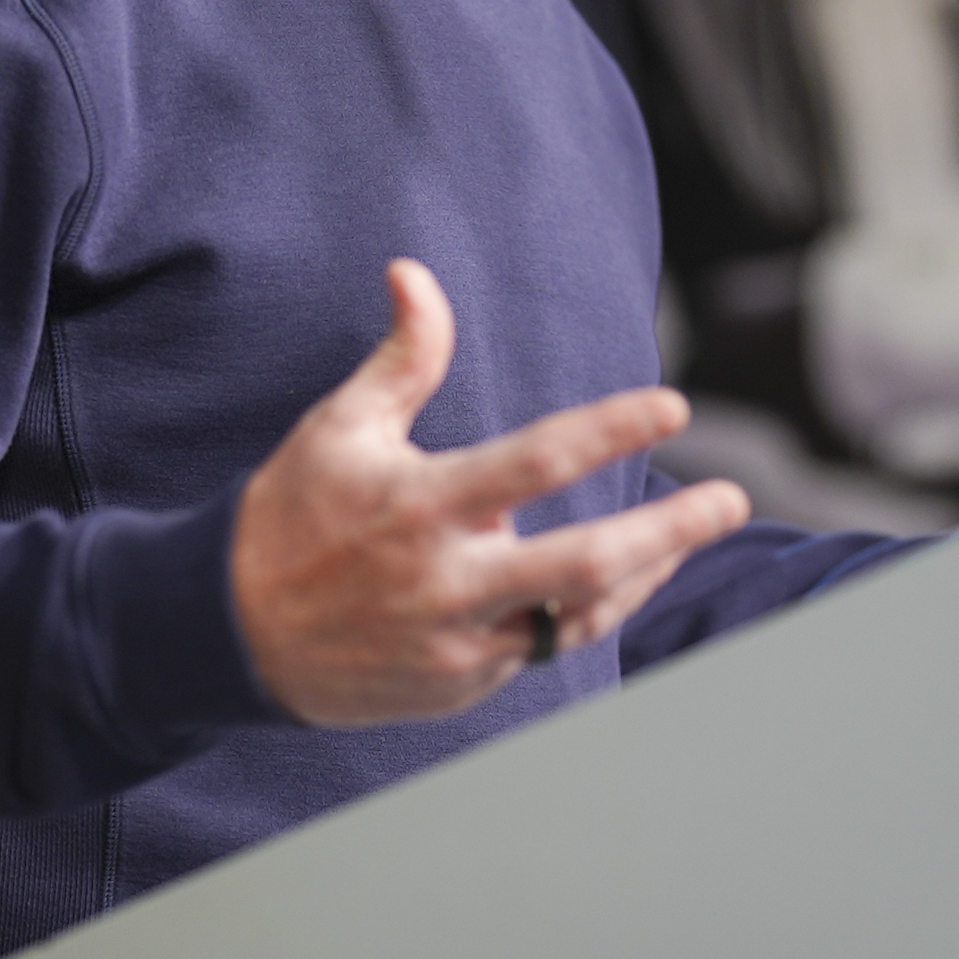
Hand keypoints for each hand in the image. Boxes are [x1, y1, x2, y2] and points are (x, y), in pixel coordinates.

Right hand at [233, 261, 748, 726]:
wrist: (228, 635)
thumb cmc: (289, 516)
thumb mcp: (339, 427)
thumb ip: (401, 357)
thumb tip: (414, 271)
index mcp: (420, 506)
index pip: (538, 462)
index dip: (613, 429)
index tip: (671, 405)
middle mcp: (448, 582)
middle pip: (588, 564)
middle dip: (671, 531)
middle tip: (731, 500)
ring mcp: (458, 644)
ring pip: (579, 616)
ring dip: (643, 575)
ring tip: (686, 535)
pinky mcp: (460, 686)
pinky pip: (544, 647)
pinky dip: (587, 611)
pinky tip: (619, 578)